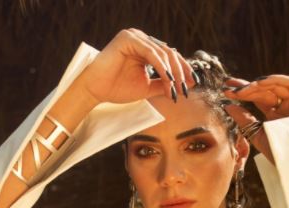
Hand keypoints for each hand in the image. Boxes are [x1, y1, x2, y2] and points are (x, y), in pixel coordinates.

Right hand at [77, 28, 195, 105]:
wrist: (96, 90)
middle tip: (185, 89)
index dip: (183, 70)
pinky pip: (151, 52)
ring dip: (172, 72)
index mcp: (146, 49)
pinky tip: (168, 78)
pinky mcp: (128, 38)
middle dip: (181, 72)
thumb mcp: (148, 87)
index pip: (171, 56)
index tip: (192, 85)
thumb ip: (166, 84)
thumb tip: (189, 84)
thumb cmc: (118, 89)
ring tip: (175, 88)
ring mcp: (135, 36)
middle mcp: (141, 39)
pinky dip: (161, 66)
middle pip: (170, 53)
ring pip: (163, 52)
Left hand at [222, 75, 288, 162]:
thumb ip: (244, 120)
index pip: (257, 98)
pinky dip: (276, 80)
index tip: (226, 91)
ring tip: (242, 88)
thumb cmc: (277, 153)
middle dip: (246, 87)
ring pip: (276, 86)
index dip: (242, 93)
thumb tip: (228, 106)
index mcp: (274, 115)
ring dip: (258, 84)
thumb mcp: (256, 134)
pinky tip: (259, 83)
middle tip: (229, 86)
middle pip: (265, 91)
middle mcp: (285, 107)